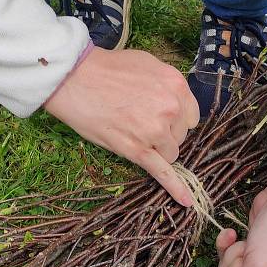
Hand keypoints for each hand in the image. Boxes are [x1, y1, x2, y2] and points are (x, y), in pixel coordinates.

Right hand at [44, 46, 200, 205]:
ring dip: (156, 150)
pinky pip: (162, 173)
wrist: (76, 79)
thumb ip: (167, 85)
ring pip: (170, 154)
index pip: (190, 117)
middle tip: (138, 122)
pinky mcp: (138, 150)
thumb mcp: (148, 64)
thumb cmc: (107, 70)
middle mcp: (171, 108)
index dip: (176, 120)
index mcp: (176, 86)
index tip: (161, 119)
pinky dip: (176, 188)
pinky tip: (186, 202)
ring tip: (132, 134)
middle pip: (180, 136)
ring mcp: (155, 131)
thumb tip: (174, 101)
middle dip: (164, 134)